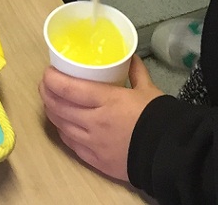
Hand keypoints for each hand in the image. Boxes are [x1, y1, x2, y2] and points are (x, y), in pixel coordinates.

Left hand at [39, 60, 163, 182]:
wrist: (171, 153)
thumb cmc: (159, 117)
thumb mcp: (148, 89)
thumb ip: (136, 72)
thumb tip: (130, 57)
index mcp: (106, 100)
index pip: (68, 88)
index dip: (52, 79)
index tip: (47, 72)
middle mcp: (94, 121)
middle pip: (59, 107)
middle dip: (47, 94)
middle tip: (46, 85)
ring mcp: (93, 143)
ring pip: (61, 126)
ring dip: (52, 113)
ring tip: (51, 103)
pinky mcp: (95, 160)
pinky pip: (71, 144)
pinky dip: (64, 132)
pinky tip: (63, 125)